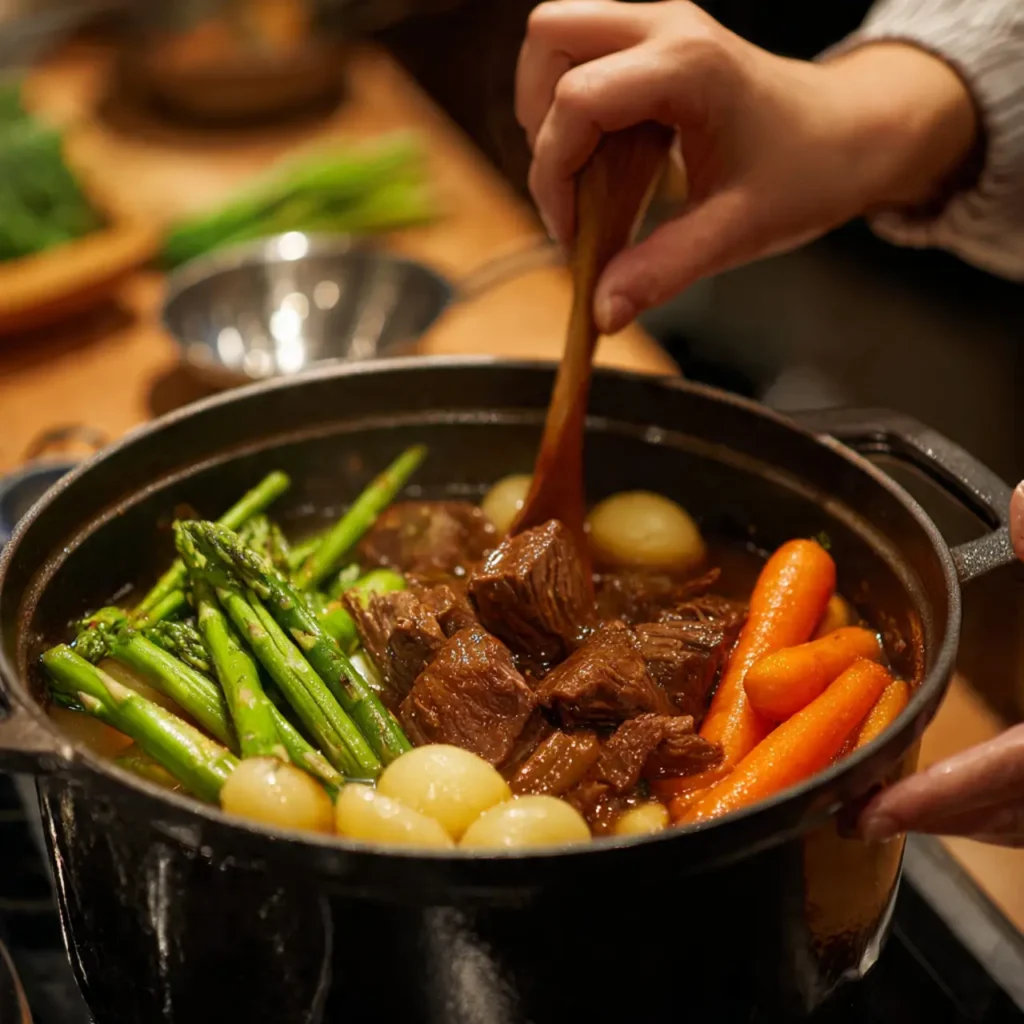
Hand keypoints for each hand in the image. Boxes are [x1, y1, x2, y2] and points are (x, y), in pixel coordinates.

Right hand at [516, 0, 976, 332]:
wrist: (857, 131)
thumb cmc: (810, 169)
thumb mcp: (736, 230)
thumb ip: (663, 270)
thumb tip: (601, 312)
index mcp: (687, 66)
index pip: (576, 100)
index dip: (555, 173)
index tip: (572, 233)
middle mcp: (665, 27)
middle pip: (550, 38)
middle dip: (540, 120)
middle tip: (570, 186)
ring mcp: (660, 26)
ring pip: (558, 37)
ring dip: (550, 108)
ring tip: (585, 174)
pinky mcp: (657, 42)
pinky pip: (586, 57)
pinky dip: (576, 107)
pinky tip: (608, 158)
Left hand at [858, 484, 1023, 846]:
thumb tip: (1023, 501)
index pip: (1015, 772)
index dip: (941, 796)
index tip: (877, 811)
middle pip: (1013, 815)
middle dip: (936, 818)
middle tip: (864, 814)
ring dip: (970, 823)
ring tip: (906, 811)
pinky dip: (1010, 817)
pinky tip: (984, 806)